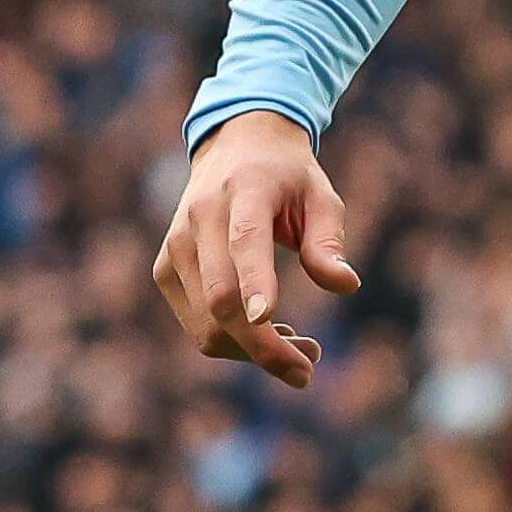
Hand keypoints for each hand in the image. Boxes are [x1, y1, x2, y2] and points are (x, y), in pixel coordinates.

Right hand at [152, 110, 359, 389]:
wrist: (234, 147)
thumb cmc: (287, 177)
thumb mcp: (320, 195)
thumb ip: (328, 240)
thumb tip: (346, 285)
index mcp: (245, 190)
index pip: (244, 240)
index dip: (254, 280)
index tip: (268, 318)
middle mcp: (200, 218)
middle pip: (222, 299)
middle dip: (264, 345)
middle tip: (310, 365)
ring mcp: (176, 246)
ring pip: (206, 324)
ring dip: (252, 350)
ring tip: (300, 346)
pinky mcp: (165, 269)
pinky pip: (197, 325)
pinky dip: (232, 342)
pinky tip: (267, 331)